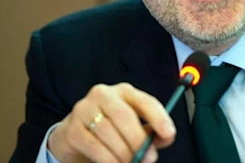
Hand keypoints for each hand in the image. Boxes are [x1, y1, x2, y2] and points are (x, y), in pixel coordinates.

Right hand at [48, 83, 175, 162]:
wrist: (74, 136)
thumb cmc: (111, 129)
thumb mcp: (132, 126)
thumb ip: (150, 130)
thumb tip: (164, 139)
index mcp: (125, 92)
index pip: (146, 101)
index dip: (159, 117)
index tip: (169, 133)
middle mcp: (104, 95)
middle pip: (125, 116)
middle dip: (139, 140)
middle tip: (149, 158)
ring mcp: (85, 109)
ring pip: (108, 132)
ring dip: (124, 153)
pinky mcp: (72, 129)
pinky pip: (94, 146)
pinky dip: (108, 159)